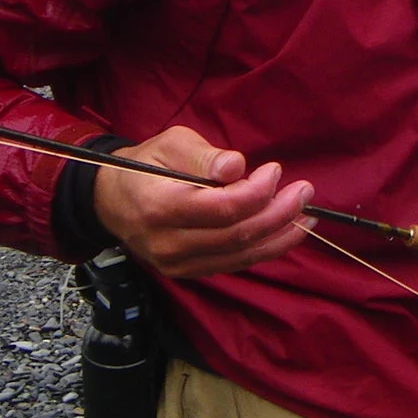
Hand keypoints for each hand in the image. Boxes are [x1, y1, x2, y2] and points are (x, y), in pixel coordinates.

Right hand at [93, 125, 311, 278]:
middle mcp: (169, 244)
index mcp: (160, 207)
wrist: (111, 201)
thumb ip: (203, 156)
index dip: (256, 192)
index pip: (221, 209)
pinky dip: (263, 249)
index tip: (275, 171)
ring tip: (306, 216)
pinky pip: (233, 264)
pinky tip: (284, 232)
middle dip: (278, 214)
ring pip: (240, 256)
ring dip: (279, 237)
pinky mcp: (188, 272)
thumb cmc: (145, 165)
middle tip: (305, 192)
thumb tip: (236, 167)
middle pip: (236, 236)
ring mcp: (178, 264)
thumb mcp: (169, 145)